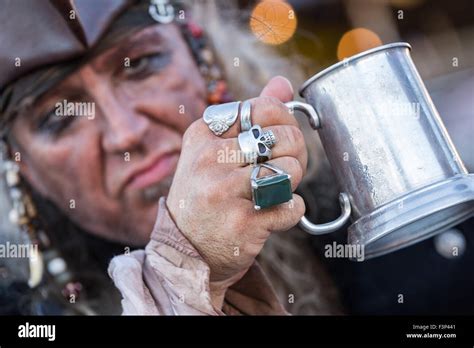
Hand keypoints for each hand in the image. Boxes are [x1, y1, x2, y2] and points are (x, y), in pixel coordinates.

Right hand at [166, 76, 307, 292]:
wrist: (185, 251)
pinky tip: (271, 213)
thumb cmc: (205, 194)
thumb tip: (283, 82)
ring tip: (276, 189)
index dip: (283, 121)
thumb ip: (250, 116)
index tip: (277, 138)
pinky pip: (292, 206)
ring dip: (292, 182)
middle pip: (282, 138)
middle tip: (283, 166)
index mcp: (203, 136)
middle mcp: (210, 160)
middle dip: (294, 152)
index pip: (263, 108)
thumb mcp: (215, 151)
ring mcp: (224, 192)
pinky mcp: (243, 223)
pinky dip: (290, 210)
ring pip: (289, 170)